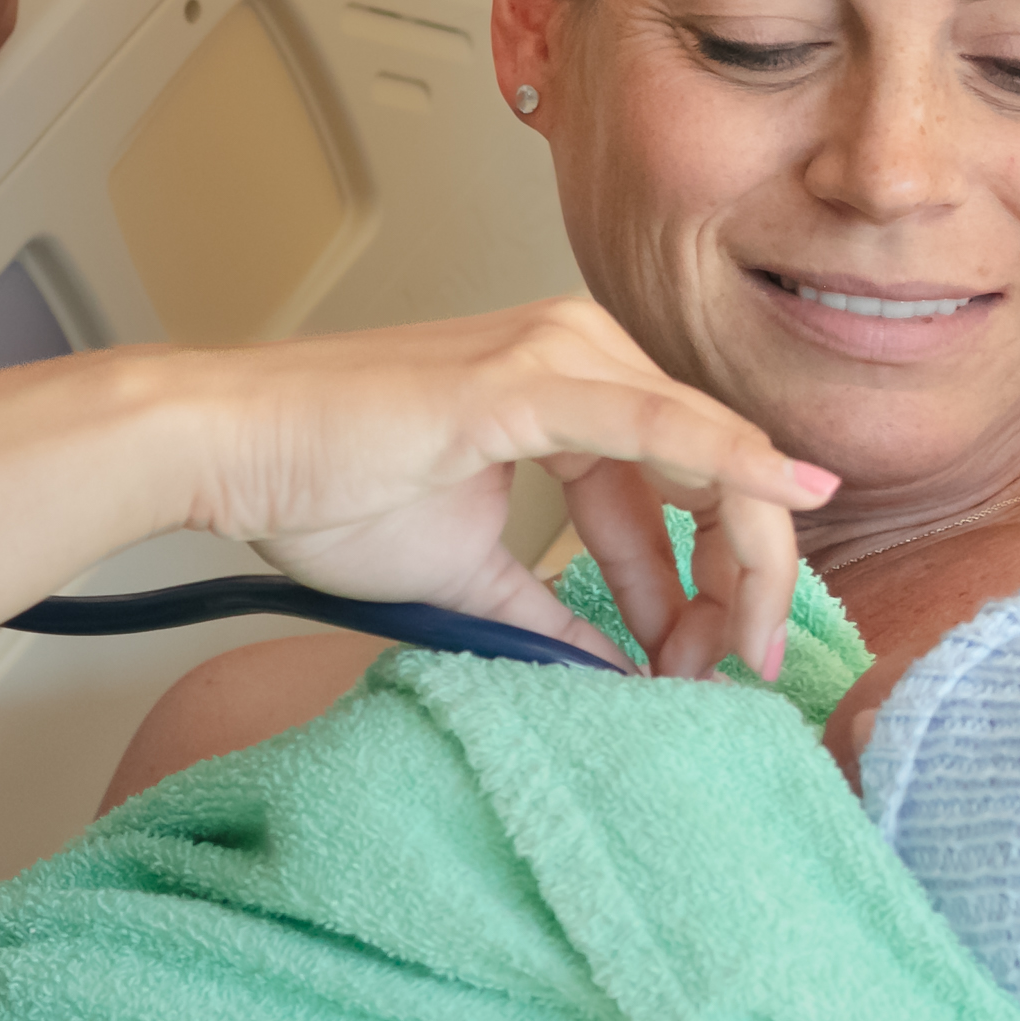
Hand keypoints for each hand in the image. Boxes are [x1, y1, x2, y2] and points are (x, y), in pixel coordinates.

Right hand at [186, 297, 832, 677]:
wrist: (229, 447)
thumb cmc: (322, 485)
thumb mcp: (466, 569)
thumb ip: (547, 611)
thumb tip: (613, 669)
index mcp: (569, 384)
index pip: (686, 479)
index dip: (710, 579)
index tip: (709, 661)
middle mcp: (578, 351)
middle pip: (714, 468)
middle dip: (738, 580)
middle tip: (732, 668)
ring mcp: (556, 355)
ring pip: (705, 450)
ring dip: (736, 558)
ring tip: (722, 651)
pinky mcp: (526, 380)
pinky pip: (656, 425)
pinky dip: (731, 459)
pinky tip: (790, 495)